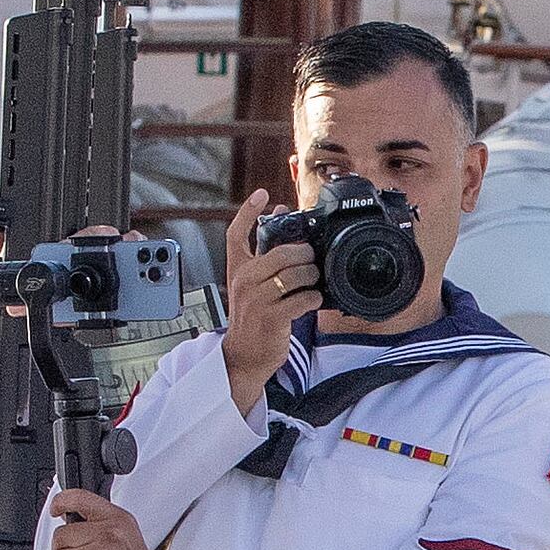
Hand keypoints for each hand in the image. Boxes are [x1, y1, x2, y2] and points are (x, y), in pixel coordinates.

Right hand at [213, 191, 318, 412]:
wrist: (243, 355)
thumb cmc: (252, 317)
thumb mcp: (250, 285)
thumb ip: (263, 258)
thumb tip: (280, 221)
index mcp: (237, 269)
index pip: (236, 233)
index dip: (248, 211)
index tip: (262, 195)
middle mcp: (244, 280)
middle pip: (281, 252)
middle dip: (304, 253)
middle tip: (311, 259)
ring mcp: (257, 299)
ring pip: (296, 274)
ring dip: (312, 276)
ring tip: (313, 281)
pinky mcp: (272, 317)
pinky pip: (303, 298)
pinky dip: (313, 298)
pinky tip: (312, 300)